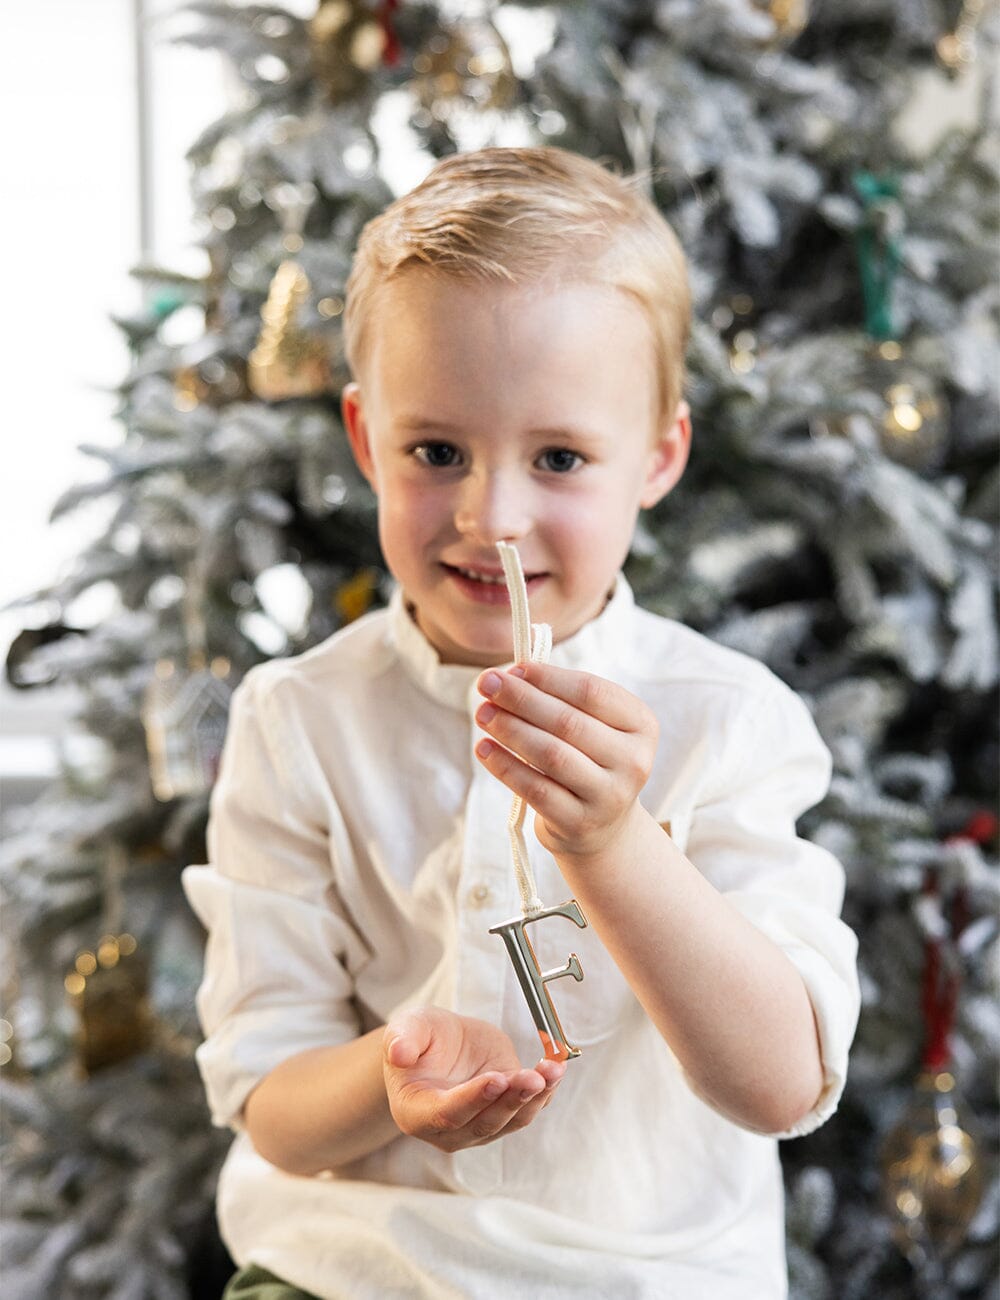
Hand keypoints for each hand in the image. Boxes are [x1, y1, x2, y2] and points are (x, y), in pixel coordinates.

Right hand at [383, 1007, 564, 1151]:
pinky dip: (545, 1093)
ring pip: (510, 1120)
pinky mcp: (504, 1116)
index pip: (446, 1114)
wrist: (441, 1044)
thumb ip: (402, 1038)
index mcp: (416, 1112)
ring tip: (552, 1070)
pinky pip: (527, 1110)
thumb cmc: (420, 1038)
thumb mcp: (407, 1027)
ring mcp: (478, 1127)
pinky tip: (557, 1071)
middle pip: (484, 1122)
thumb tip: (398, 1052)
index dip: (472, 1099)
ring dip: (534, 1097)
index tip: (496, 1079)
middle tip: (533, 1076)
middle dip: (512, 1099)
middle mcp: (447, 1130)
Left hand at [474, 663, 657, 859]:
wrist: (604, 828)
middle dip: (521, 699)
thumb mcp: (593, 727)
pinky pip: (535, 789)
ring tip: (482, 713)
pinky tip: (483, 748)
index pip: (591, 691)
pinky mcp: (579, 822)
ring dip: (510, 729)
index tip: (514, 668)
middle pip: (568, 722)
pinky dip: (504, 766)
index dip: (548, 678)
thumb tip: (508, 675)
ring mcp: (609, 796)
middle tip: (486, 683)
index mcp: (641, 725)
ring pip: (551, 755)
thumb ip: (561, 699)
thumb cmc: (590, 761)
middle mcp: (633, 761)